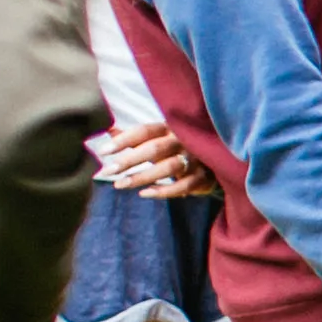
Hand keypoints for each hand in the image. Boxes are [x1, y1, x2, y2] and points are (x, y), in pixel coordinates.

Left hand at [89, 117, 212, 202]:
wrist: (218, 158)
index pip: (144, 131)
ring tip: (120, 185)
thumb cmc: (179, 148)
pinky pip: (183, 186)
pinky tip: (145, 193)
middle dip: (129, 161)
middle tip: (107, 171)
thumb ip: (135, 136)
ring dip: (142, 177)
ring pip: (167, 168)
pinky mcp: (203, 177)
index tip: (104, 151)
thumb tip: (108, 128)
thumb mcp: (159, 138)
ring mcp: (195, 158)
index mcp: (170, 128)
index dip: (124, 140)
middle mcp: (183, 140)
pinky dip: (163, 191)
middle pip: (154, 149)